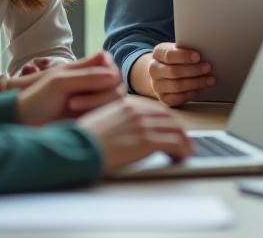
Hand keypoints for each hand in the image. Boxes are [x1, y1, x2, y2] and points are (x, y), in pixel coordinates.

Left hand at [14, 52, 125, 125]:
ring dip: (98, 102)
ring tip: (72, 107)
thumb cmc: (37, 98)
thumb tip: (115, 76)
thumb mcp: (60, 82)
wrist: (25, 122)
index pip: (108, 61)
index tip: (91, 80)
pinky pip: (110, 114)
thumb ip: (88, 77)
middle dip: (101, 90)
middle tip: (73, 101)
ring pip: (116, 98)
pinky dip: (100, 114)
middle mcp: (92, 82)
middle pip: (116, 81)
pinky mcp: (94, 116)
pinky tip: (81, 119)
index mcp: (84, 68)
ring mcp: (94, 100)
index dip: (106, 69)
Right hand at [77, 96, 191, 174]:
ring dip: (184, 142)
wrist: (76, 149)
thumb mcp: (101, 123)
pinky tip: (182, 157)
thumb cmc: (82, 141)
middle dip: (179, 131)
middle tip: (184, 142)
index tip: (172, 131)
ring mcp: (143, 125)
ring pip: (175, 129)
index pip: (156, 110)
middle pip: (169, 118)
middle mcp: (136, 111)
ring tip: (185, 152)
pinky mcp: (147, 141)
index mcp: (126, 105)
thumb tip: (126, 133)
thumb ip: (117, 122)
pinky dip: (182, 150)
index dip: (167, 122)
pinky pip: (174, 143)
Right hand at [131, 42, 213, 106]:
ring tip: (210, 79)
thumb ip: (187, 49)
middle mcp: (154, 69)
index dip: (184, 56)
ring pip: (177, 86)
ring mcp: (157, 85)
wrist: (163, 73)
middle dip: (193, 70)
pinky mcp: (163, 98)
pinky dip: (192, 93)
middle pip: (173, 72)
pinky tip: (202, 88)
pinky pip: (178, 98)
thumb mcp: (178, 49)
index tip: (198, 56)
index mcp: (158, 53)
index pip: (169, 55)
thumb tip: (205, 50)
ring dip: (196, 83)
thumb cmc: (176, 59)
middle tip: (208, 67)